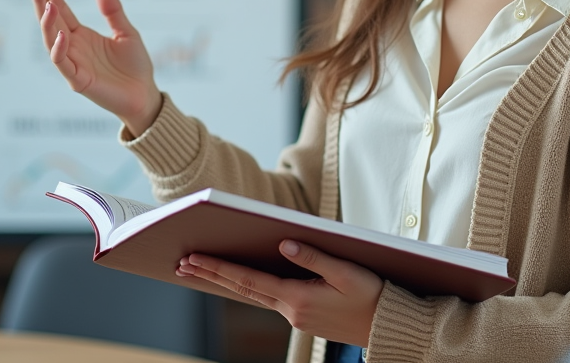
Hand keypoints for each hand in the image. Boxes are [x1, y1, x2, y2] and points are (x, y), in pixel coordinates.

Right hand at [30, 0, 161, 133]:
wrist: (144, 94)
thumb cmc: (135, 65)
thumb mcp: (127, 32)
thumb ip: (113, 12)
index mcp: (80, 35)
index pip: (62, 10)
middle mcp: (72, 47)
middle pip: (50, 21)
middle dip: (41, 1)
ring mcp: (73, 64)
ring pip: (51, 41)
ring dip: (48, 23)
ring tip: (48, 5)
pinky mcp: (78, 81)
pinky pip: (63, 64)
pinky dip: (60, 49)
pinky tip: (62, 34)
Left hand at [177, 240, 383, 346]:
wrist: (387, 325)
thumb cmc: (372, 295)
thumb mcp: (347, 271)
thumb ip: (314, 257)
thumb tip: (284, 244)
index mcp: (298, 298)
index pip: (249, 279)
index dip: (219, 267)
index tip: (194, 258)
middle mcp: (292, 310)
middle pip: (242, 289)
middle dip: (211, 274)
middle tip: (182, 263)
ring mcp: (296, 315)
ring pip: (252, 295)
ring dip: (225, 281)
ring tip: (200, 270)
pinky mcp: (303, 315)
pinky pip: (266, 298)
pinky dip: (246, 287)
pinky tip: (237, 280)